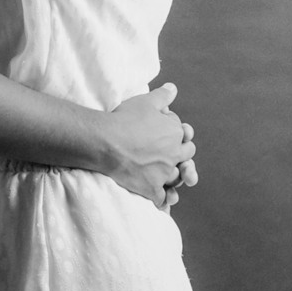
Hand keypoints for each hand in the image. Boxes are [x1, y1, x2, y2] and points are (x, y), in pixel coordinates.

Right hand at [105, 82, 194, 208]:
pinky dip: (162, 201)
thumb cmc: (124, 119)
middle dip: (180, 154)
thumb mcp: (145, 102)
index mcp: (175, 133)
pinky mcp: (151, 188)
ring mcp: (164, 173)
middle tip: (167, 154)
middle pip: (187, 156)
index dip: (175, 133)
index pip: (184, 134)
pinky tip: (159, 202)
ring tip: (163, 176)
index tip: (162, 134)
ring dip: (173, 177)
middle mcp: (174, 154)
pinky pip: (162, 199)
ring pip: (177, 178)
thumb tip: (173, 88)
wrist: (105, 142)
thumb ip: (162, 96)